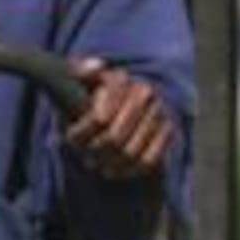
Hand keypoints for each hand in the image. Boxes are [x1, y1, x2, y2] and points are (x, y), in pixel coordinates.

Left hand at [62, 58, 174, 182]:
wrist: (122, 105)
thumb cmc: (94, 97)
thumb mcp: (81, 82)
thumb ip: (79, 71)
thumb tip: (95, 67)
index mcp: (120, 80)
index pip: (98, 119)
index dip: (82, 134)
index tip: (71, 140)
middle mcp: (144, 92)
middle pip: (114, 139)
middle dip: (96, 151)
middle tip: (86, 158)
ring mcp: (158, 112)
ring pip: (130, 152)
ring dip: (110, 164)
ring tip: (98, 165)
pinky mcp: (168, 130)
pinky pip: (149, 161)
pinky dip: (129, 171)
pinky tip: (116, 172)